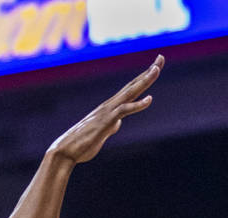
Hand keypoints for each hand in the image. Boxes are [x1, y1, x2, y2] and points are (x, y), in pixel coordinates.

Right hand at [48, 56, 162, 164]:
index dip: (144, 78)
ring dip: (144, 81)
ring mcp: (108, 112)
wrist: (66, 151)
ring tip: (156, 69)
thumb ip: (111, 126)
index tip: (155, 67)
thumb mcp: (102, 133)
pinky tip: (149, 100)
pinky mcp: (107, 121)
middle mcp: (110, 105)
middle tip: (161, 58)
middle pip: (133, 85)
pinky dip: (137, 104)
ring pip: (130, 92)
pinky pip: (124, 110)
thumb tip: (118, 123)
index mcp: (111, 107)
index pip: (131, 89)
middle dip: (147, 72)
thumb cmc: (82, 144)